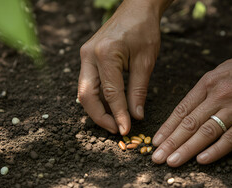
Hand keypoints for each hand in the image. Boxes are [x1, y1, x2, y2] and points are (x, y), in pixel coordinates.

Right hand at [78, 1, 161, 134]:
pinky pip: (88, 83)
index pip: (111, 94)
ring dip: (97, 110)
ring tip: (114, 122)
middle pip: (87, 96)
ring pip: (84, 91)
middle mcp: (89, 55)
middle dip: (100, 117)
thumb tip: (135, 116)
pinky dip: (97, 98)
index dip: (118, 115)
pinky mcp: (87, 57)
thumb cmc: (144, 30)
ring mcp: (85, 56)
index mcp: (106, 54)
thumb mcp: (146, 61)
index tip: (125, 131)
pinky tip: (110, 108)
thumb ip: (139, 90)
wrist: (136, 8)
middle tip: (115, 130)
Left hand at [151, 43, 231, 166]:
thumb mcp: (222, 71)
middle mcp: (219, 96)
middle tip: (156, 157)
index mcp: (208, 83)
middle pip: (189, 123)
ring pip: (206, 132)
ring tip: (171, 162)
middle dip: (170, 142)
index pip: (182, 109)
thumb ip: (204, 90)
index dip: (167, 127)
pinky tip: (202, 160)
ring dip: (186, 149)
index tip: (155, 141)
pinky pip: (231, 138)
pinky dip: (216, 150)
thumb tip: (187, 110)